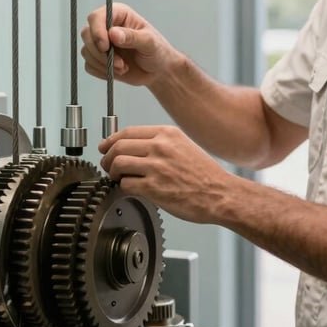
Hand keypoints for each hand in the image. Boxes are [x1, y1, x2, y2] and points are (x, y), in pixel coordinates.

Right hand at [80, 3, 174, 86]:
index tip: (105, 47)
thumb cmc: (156, 51)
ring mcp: (100, 43)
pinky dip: (102, 71)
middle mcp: (106, 26)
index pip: (96, 17)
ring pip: (86, 51)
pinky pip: (89, 65)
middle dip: (101, 53)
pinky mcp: (98, 59)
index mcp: (118, 15)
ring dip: (104, 64)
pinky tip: (118, 71)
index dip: (97, 31)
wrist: (157, 70)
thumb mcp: (149, 42)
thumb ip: (132, 37)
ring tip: (123, 68)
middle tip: (120, 64)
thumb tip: (113, 33)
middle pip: (87, 34)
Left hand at [98, 125, 227, 223]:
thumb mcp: (184, 146)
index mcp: (167, 134)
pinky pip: (125, 184)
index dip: (111, 141)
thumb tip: (135, 148)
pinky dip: (123, 187)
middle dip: (107, 157)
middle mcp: (160, 146)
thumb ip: (161, 143)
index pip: (127, 131)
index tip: (106, 147)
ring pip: (117, 164)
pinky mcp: (153, 187)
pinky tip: (130, 189)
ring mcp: (156, 167)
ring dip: (112, 172)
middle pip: (118, 146)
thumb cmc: (205, 175)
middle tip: (108, 166)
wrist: (220, 194)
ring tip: (117, 178)